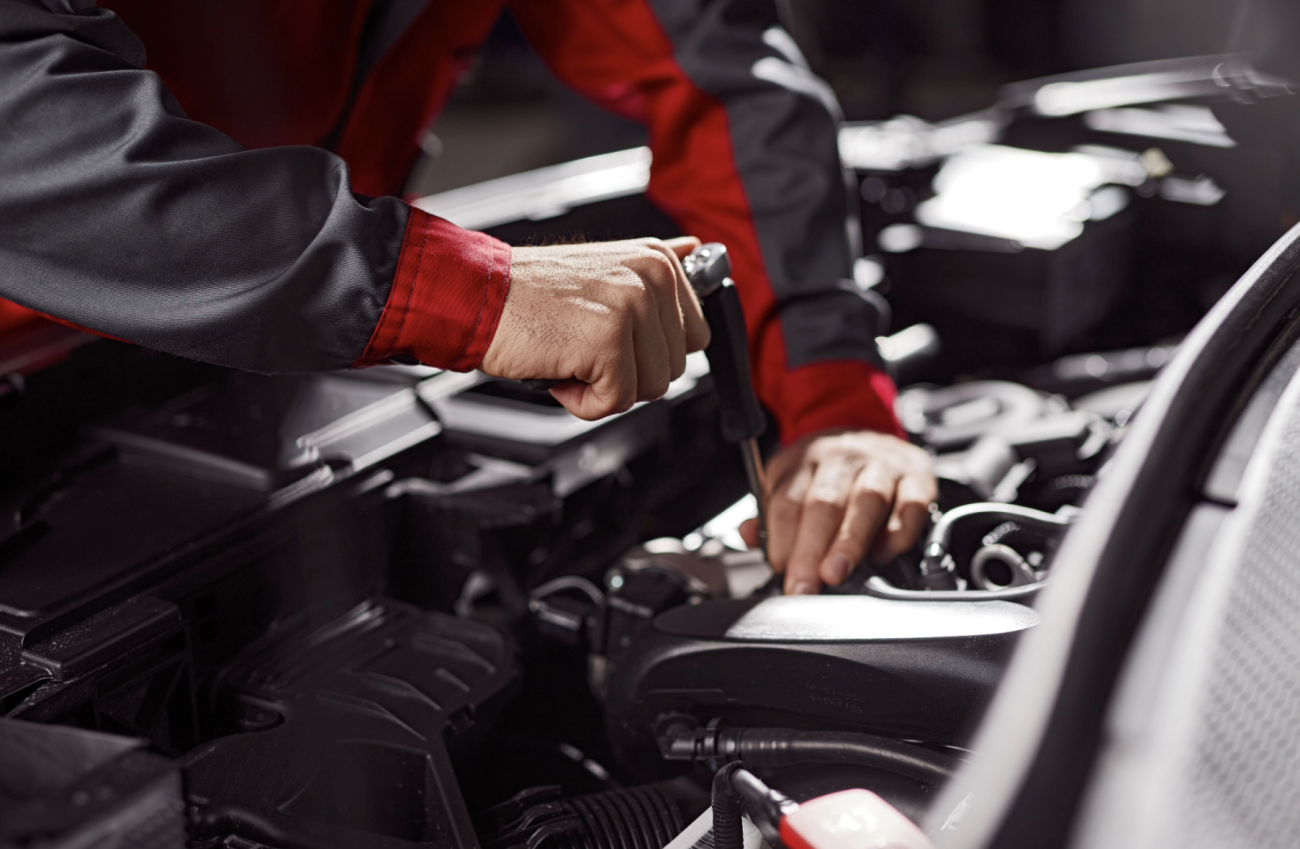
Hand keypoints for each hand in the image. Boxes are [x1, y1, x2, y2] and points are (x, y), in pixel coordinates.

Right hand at [480, 237, 710, 419]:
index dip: (649, 353)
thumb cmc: (531, 293)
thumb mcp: (606, 267)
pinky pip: (616, 401)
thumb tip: (699, 251)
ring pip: (651, 388)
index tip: (614, 339)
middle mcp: (651, 278)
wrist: (478, 295)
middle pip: (673, 367)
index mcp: (657, 261)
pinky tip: (560, 370)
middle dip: (628, 372)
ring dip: (605, 387)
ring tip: (571, 354)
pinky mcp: (609, 341)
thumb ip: (656, 267)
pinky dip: (583, 401)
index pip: (694, 336)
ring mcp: (632, 307)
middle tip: (584, 345)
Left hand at [741, 429, 936, 594]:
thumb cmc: (830, 471)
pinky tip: (882, 555)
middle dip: (811, 549)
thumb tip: (748, 536)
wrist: (873, 435)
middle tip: (804, 584)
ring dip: (850, 541)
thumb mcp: (791, 481)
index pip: (787, 500)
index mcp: (805, 460)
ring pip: (866, 500)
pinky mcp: (916, 477)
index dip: (781, 539)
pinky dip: (897, 533)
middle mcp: (842, 457)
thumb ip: (769, 513)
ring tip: (836, 573)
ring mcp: (882, 465)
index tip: (780, 570)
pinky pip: (910, 505)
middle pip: (824, 503)